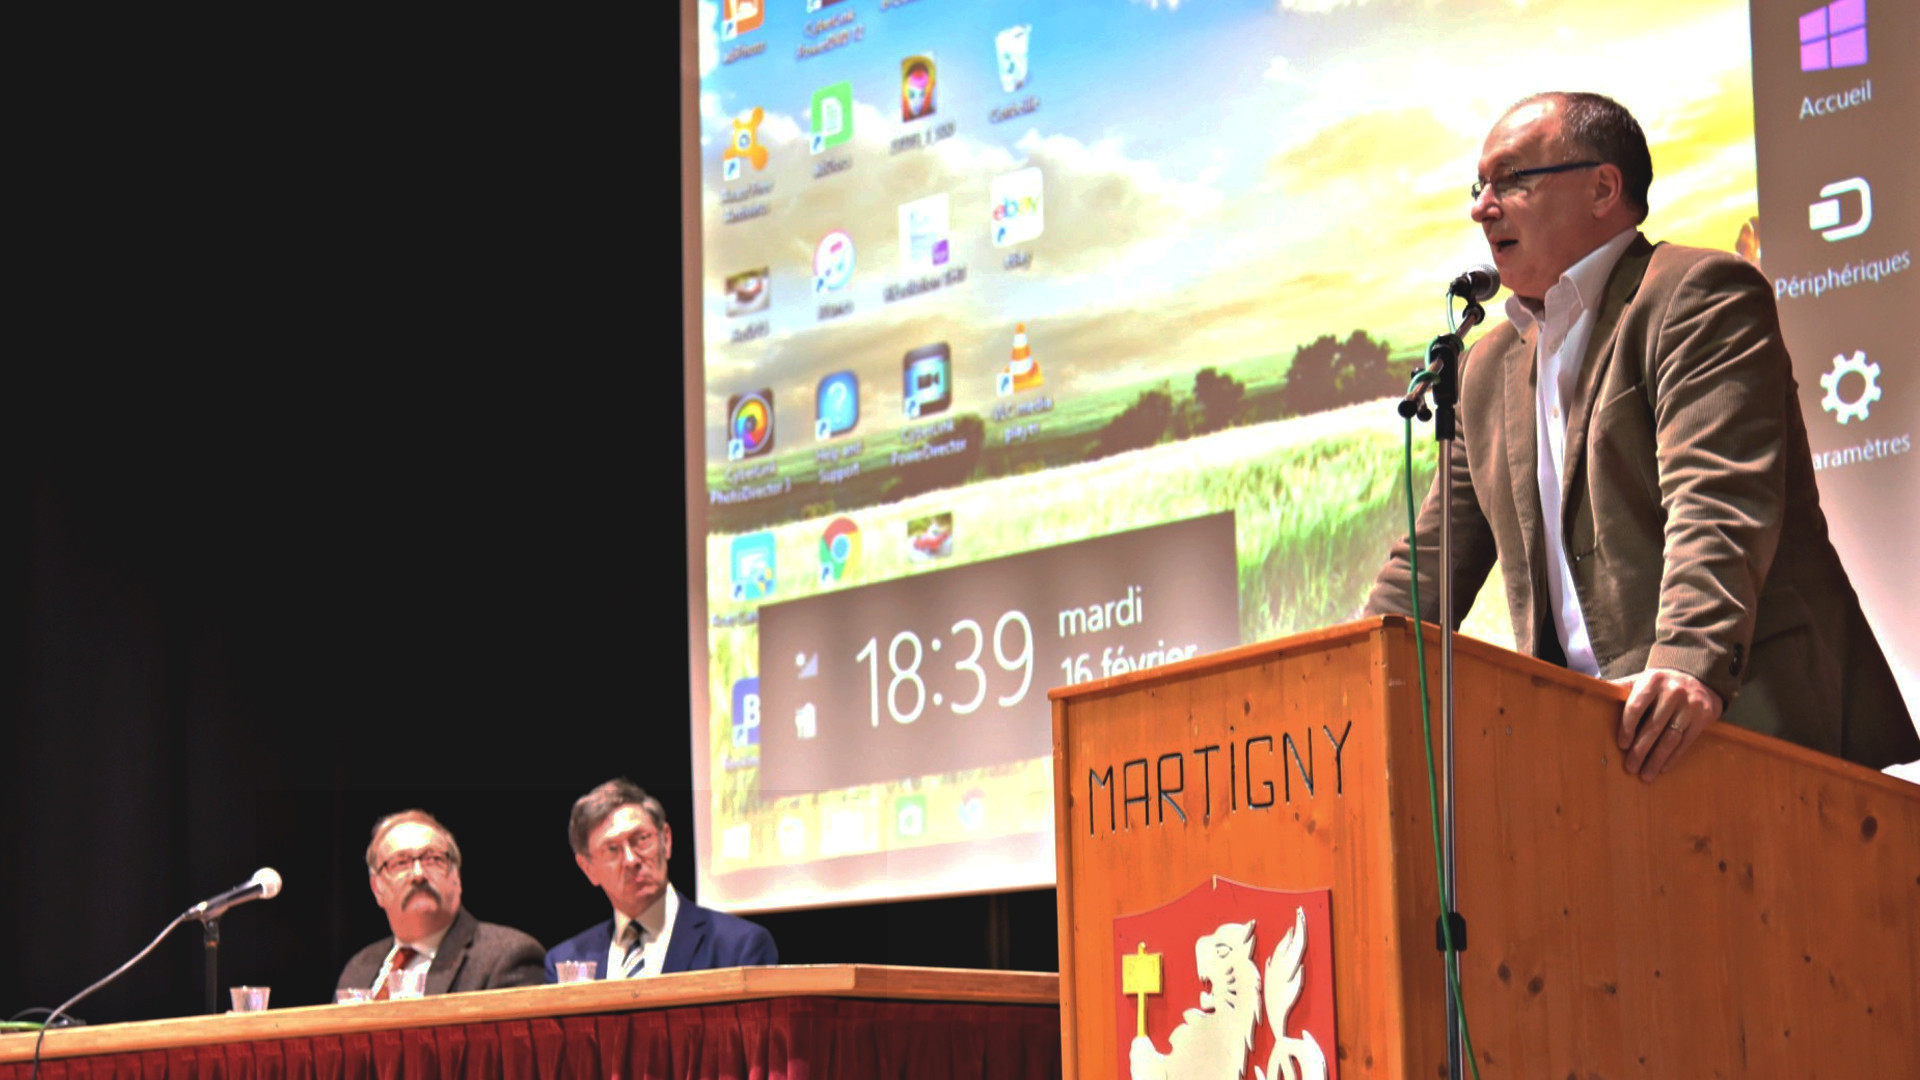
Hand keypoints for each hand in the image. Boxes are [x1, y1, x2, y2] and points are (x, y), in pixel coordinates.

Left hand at [1614, 667, 1722, 781]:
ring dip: (1656, 759)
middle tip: (1630, 768)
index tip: (1622, 745)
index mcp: (1653, 680)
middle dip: (1640, 750)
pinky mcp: (1704, 716)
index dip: (1627, 728)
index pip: (1636, 707)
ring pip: (1670, 738)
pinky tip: (1663, 768)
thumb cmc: (1660, 685)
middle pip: (1653, 726)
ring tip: (1646, 775)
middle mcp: (1673, 691)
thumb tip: (1592, 691)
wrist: (1699, 679)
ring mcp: (1691, 704)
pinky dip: (1674, 757)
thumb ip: (1622, 688)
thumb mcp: (1643, 680)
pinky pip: (1686, 742)